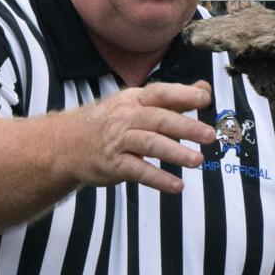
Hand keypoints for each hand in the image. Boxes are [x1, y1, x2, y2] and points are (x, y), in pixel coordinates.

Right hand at [69, 80, 216, 193]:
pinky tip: (177, 186)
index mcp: (135, 99)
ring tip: (197, 161)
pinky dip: (158, 179)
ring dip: (175, 153)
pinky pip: (138, 171)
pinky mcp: (113, 164)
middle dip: (186, 127)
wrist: (65, 144)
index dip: (183, 93)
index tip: (205, 97)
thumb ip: (173, 99)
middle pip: (159, 120)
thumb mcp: (137, 104)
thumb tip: (205, 88)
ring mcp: (118, 141)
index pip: (161, 93)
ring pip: (150, 144)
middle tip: (210, 135)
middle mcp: (126, 117)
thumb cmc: (110, 122)